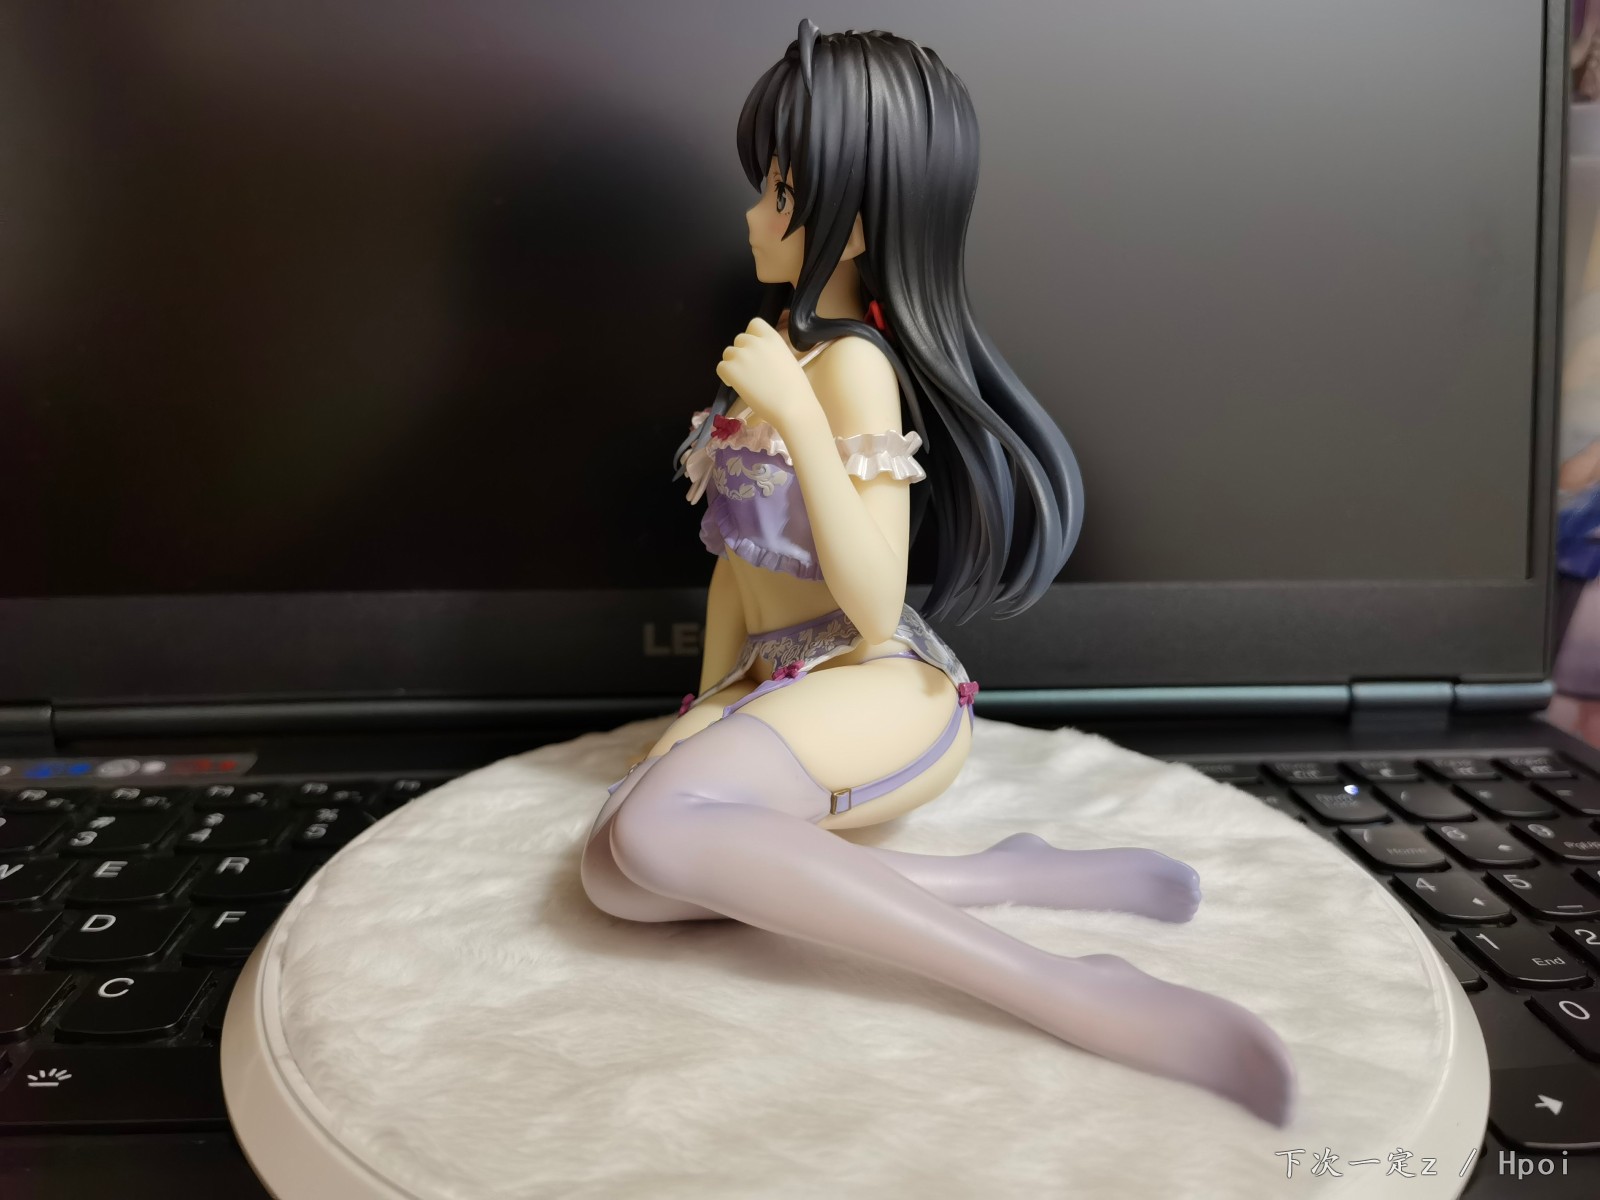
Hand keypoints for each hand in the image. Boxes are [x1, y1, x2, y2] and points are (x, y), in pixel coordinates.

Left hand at [714, 317, 823, 436]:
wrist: (792, 406)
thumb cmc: (796, 390)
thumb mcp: (787, 361)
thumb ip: (771, 353)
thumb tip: (760, 360)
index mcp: (772, 338)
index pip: (755, 324)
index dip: (752, 336)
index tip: (754, 350)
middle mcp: (756, 342)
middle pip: (740, 339)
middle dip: (742, 352)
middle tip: (748, 370)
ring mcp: (742, 355)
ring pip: (728, 353)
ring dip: (733, 364)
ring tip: (743, 379)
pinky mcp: (731, 370)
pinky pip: (721, 367)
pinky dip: (726, 376)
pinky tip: (735, 385)